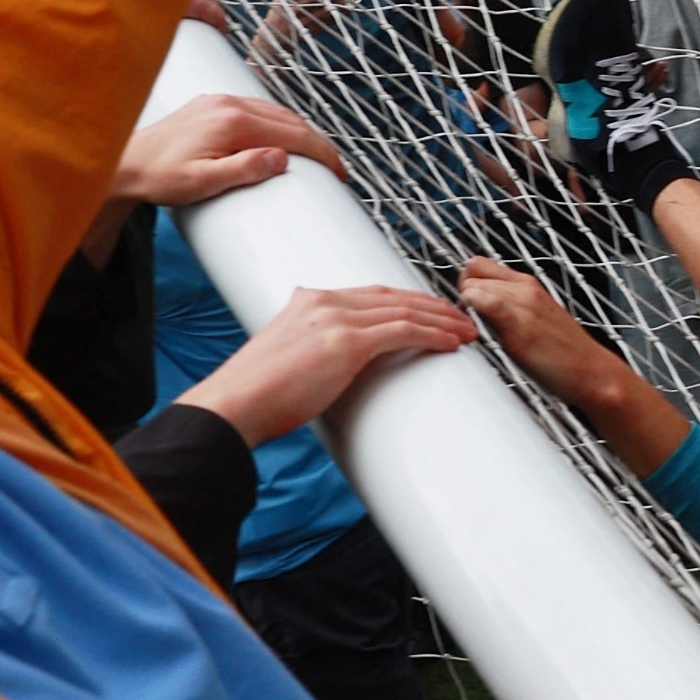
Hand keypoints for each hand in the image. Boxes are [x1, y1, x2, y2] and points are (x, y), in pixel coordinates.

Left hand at [117, 93, 344, 206]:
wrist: (123, 163)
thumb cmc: (159, 178)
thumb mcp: (203, 183)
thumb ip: (243, 169)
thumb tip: (281, 158)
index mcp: (232, 122)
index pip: (294, 134)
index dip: (323, 153)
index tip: (340, 173)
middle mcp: (229, 103)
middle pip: (290, 119)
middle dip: (317, 143)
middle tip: (335, 169)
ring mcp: (220, 100)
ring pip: (276, 112)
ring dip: (299, 132)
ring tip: (315, 157)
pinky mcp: (212, 103)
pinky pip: (258, 109)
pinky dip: (279, 124)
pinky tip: (282, 139)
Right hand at [176, 282, 475, 444]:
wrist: (233, 406)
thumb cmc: (255, 397)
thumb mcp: (285, 360)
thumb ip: (310, 353)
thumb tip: (327, 372)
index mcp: (308, 302)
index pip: (372, 294)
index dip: (407, 301)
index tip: (431, 312)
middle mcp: (323, 302)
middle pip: (394, 296)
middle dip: (432, 307)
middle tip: (460, 319)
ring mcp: (335, 318)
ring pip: (405, 311)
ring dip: (442, 321)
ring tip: (467, 332)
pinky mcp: (346, 342)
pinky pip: (403, 332)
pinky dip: (433, 335)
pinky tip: (451, 343)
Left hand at [457, 254, 626, 407]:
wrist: (593, 372)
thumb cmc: (564, 354)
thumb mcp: (535, 320)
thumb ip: (510, 308)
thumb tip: (480, 309)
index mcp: (528, 283)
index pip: (479, 265)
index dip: (468, 284)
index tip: (471, 308)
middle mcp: (525, 286)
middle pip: (470, 274)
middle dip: (463, 296)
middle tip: (470, 323)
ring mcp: (522, 301)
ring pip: (470, 286)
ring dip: (464, 308)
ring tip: (476, 332)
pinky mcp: (517, 320)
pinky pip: (480, 301)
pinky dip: (471, 311)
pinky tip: (479, 332)